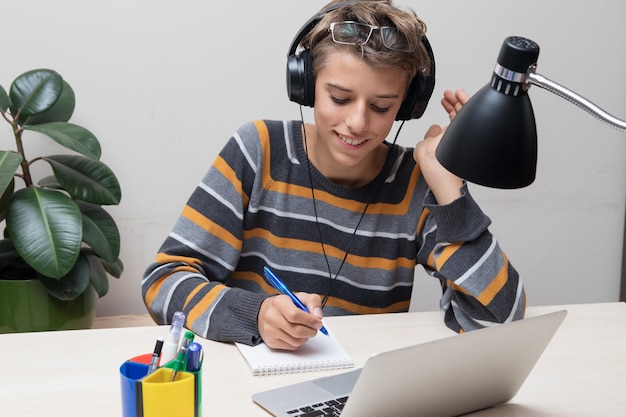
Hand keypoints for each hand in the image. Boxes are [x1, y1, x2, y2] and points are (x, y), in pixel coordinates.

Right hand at [258, 292, 323, 349]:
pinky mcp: (271, 341)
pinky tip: (296, 334)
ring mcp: (270, 330)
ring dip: (306, 337)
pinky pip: (291, 347)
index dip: (310, 320)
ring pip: (296, 341)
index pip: (295, 315)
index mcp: (279, 303)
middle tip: (315, 328)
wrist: (266, 312)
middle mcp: (272, 317)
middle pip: (297, 331)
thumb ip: (313, 302)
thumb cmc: (285, 304)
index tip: (318, 322)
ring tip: (305, 329)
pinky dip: (298, 342)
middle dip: (311, 331)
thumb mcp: (300, 297)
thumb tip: (318, 316)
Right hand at [413, 89, 469, 204]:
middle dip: (455, 102)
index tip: (456, 92)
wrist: (441, 183)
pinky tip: (441, 125)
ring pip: (461, 123)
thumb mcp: (427, 143)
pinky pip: (456, 134)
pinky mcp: (459, 151)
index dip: (461, 98)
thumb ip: (430, 133)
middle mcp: (464, 136)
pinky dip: (450, 126)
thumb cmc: (440, 167)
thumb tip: (434, 129)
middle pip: (464, 114)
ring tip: (445, 103)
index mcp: (460, 130)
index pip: (465, 108)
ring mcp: (462, 144)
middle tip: (449, 95)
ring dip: (452, 112)